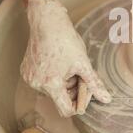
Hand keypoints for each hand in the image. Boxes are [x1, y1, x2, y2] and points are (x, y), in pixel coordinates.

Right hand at [20, 0, 110, 116]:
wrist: (47, 22)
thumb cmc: (65, 41)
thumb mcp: (84, 63)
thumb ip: (94, 84)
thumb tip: (106, 99)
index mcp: (52, 85)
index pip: (66, 110)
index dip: (79, 104)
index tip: (85, 91)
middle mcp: (37, 85)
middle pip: (60, 99)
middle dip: (72, 89)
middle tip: (79, 73)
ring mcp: (29, 78)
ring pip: (52, 90)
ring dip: (63, 83)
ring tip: (68, 66)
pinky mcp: (26, 71)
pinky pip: (43, 81)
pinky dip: (52, 76)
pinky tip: (57, 63)